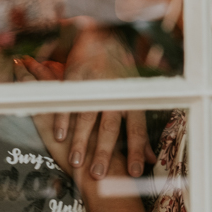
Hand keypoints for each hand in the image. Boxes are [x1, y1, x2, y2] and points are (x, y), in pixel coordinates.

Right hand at [15, 24, 155, 178]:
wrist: (105, 36)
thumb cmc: (121, 75)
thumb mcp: (135, 100)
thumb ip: (140, 133)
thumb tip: (152, 160)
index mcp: (131, 101)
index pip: (136, 130)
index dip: (137, 152)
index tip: (134, 174)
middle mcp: (114, 93)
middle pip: (110, 127)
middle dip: (104, 151)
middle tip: (98, 174)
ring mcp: (94, 84)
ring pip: (87, 116)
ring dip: (81, 140)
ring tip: (76, 162)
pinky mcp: (76, 76)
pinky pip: (68, 101)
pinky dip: (63, 119)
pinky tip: (59, 136)